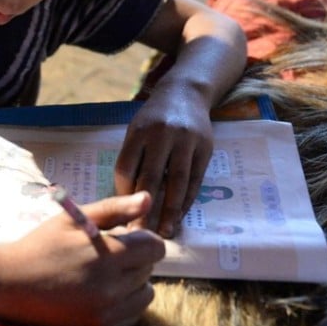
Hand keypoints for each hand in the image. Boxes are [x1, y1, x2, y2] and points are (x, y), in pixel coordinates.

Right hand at [0, 192, 164, 325]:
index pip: (155, 247)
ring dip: (133, 283)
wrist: (9, 284)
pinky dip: (123, 304)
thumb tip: (148, 199)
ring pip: (145, 295)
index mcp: (107, 256)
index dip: (143, 239)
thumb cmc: (43, 245)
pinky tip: (99, 294)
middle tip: (106, 254)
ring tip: (104, 275)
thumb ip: (115, 209)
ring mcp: (106, 315)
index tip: (126, 237)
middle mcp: (112, 289)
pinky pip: (131, 315)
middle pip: (149, 269)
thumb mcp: (76, 219)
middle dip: (134, 258)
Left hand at [113, 93, 213, 237]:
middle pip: (151, 177)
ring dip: (170, 210)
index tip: (122, 212)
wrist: (186, 92)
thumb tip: (126, 197)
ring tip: (165, 232)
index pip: (126, 166)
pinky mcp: (205, 147)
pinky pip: (196, 179)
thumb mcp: (137, 129)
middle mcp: (162, 135)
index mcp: (139, 131)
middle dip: (144, 208)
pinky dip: (187, 199)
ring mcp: (186, 140)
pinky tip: (180, 215)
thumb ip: (132, 157)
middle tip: (138, 233)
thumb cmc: (154, 118)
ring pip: (177, 181)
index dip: (123, 192)